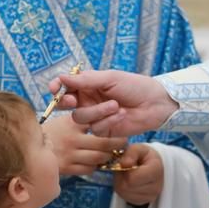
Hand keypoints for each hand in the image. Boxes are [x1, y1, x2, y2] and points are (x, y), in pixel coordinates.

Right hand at [43, 114, 127, 176]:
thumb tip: (99, 113)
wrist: (28, 149)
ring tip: (114, 152)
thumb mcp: (62, 120)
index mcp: (71, 123)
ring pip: (98, 157)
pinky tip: (97, 161)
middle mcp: (72, 139)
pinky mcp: (68, 168)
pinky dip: (95, 165)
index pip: (93, 117)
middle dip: (117, 141)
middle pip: (103, 142)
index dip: (108, 115)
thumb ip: (78, 116)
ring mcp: (70, 155)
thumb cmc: (49, 132)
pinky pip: (89, 169)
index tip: (120, 112)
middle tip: (124, 140)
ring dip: (108, 155)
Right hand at [50, 70, 177, 137]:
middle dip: (67, 102)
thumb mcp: (110, 78)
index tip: (54, 88)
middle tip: (73, 100)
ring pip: (81, 118)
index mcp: (88, 85)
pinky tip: (121, 115)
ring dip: (97, 111)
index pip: (66, 86)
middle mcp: (89, 100)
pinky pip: (96, 128)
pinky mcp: (104, 130)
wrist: (155, 103)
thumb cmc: (134, 86)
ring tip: (116, 105)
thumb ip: (85, 80)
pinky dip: (108, 121)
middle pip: (66, 104)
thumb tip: (62, 77)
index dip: (57, 88)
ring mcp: (95, 116)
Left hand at [112, 144, 163, 205]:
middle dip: (122, 176)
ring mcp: (150, 197)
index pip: (132, 178)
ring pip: (124, 193)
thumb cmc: (144, 155)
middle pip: (127, 187)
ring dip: (121, 183)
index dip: (125, 170)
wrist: (152, 164)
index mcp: (156, 170)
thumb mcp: (138, 148)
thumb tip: (124, 164)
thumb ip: (130, 153)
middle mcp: (156, 187)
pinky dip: (123, 190)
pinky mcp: (143, 202)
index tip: (127, 163)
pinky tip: (128, 182)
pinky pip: (125, 198)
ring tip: (127, 175)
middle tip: (125, 169)